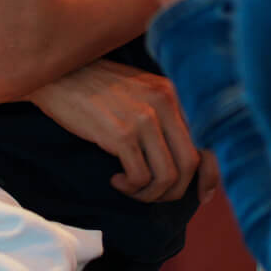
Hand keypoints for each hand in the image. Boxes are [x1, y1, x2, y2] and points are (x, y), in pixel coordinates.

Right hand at [30, 59, 213, 202]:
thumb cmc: (96, 88)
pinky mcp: (121, 134)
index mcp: (171, 93)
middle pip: (190, 164)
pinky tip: (116, 179)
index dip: (210, 173)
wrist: (60, 74)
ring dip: (149, 193)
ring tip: (130, 187)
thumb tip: (182, 158)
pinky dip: (130, 187)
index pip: (207, 138)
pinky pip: (140, 177)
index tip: (203, 194)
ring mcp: (144, 119)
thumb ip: (162, 116)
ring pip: (167, 177)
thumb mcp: (139, 92)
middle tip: (154, 196)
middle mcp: (164, 103)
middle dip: (176, 191)